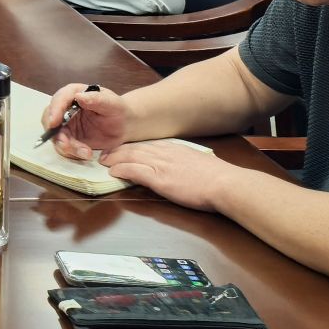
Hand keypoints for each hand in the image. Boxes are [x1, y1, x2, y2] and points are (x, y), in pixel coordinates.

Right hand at [42, 83, 127, 161]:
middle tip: (66, 145)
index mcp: (73, 94)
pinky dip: (73, 153)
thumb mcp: (111, 103)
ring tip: (86, 153)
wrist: (123, 125)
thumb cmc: (117, 110)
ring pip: (56, 136)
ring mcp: (65, 124)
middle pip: (50, 119)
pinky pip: (64, 147)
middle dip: (56, 133)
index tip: (53, 123)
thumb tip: (78, 96)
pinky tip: (87, 154)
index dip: (54, 110)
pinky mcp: (69, 138)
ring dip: (67, 146)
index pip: (59, 99)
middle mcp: (64, 108)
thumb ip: (96, 99)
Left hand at [101, 139, 233, 211]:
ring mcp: (160, 165)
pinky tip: (112, 172)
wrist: (225, 183)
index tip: (121, 149)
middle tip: (105, 154)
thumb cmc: (217, 177)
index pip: (146, 145)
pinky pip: (134, 170)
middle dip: (117, 151)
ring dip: (114, 159)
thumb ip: (184, 163)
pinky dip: (121, 170)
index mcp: (174, 149)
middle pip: (134, 148)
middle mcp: (164, 153)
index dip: (131, 147)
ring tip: (103, 162)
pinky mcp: (159, 178)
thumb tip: (181, 169)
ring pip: (130, 157)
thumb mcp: (198, 163)